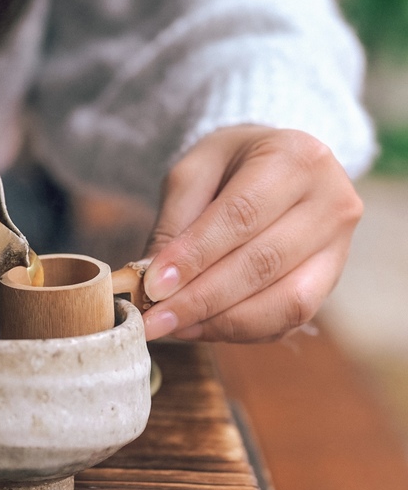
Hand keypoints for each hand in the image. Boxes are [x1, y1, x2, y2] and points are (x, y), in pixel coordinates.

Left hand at [140, 125, 362, 342]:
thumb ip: (174, 223)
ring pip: (285, 301)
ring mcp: (339, 246)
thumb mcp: (193, 173)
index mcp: (297, 158)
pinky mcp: (331, 281)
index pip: (241, 216)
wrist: (278, 167)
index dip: (195, 257)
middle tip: (153, 320)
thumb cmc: (230, 168)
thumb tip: (151, 281)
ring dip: (222, 322)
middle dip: (201, 299)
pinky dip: (241, 330)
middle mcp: (332, 202)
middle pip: (263, 263)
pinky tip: (201, 327)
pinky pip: (289, 318)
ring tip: (173, 326)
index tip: (153, 286)